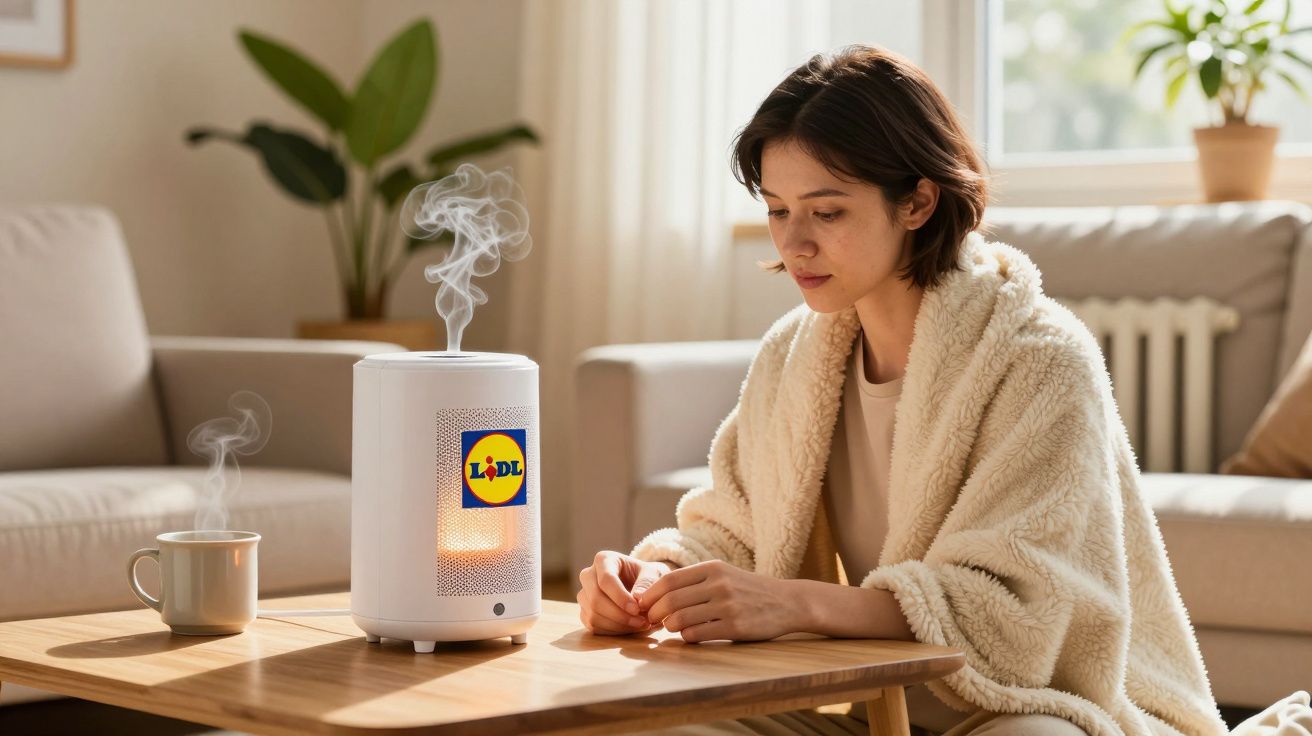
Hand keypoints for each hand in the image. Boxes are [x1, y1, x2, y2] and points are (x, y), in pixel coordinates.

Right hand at [577, 551, 670, 634]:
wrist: (640, 585)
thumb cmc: (646, 576)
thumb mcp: (652, 574)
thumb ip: (646, 582)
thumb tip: (636, 597)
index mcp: (603, 559)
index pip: (606, 580)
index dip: (620, 597)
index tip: (637, 609)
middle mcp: (588, 576)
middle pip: (595, 600)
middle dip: (620, 615)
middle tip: (642, 622)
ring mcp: (584, 595)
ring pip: (593, 616)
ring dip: (619, 625)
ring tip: (640, 625)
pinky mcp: (584, 612)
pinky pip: (594, 626)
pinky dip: (613, 631)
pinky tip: (630, 628)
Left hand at [635, 559, 804, 642]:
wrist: (787, 602)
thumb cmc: (748, 590)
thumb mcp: (723, 575)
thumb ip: (695, 582)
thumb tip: (656, 594)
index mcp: (712, 568)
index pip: (669, 580)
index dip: (650, 595)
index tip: (642, 604)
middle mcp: (718, 584)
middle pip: (671, 600)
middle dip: (654, 613)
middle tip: (650, 620)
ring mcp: (727, 606)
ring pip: (681, 619)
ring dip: (669, 626)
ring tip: (670, 628)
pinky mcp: (735, 627)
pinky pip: (698, 635)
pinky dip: (687, 637)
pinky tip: (690, 635)